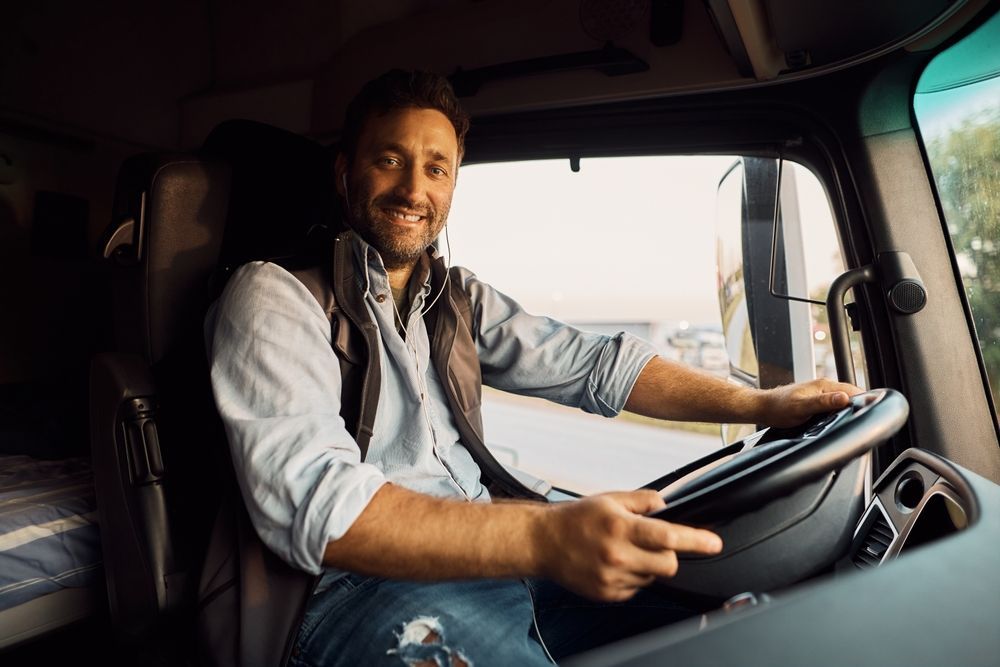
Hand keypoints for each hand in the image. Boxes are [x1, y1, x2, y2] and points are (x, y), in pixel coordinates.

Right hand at [537, 490, 722, 601]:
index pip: (669, 537)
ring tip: (623, 551)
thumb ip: (643, 500)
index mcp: (621, 527)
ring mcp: (612, 578)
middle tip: (653, 543)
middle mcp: (618, 555)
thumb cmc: (576, 519)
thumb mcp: (610, 499)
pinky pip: (636, 588)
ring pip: (652, 577)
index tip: (714, 544)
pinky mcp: (607, 594)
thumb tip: (666, 506)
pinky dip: (633, 577)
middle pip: (667, 564)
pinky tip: (613, 563)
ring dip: (647, 565)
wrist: (543, 542)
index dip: (696, 540)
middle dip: (669, 554)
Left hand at [757, 378, 862, 427]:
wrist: (763, 408)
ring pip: (843, 401)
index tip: (872, 413)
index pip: (854, 391)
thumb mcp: (802, 408)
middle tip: (866, 422)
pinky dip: (840, 412)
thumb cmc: (778, 407)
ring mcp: (821, 393)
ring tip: (856, 422)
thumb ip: (822, 403)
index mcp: (824, 385)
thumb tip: (843, 398)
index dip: (865, 402)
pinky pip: (835, 405)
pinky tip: (840, 421)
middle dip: (860, 407)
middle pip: (851, 396)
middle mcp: (825, 387)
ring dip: (850, 410)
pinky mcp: (817, 400)